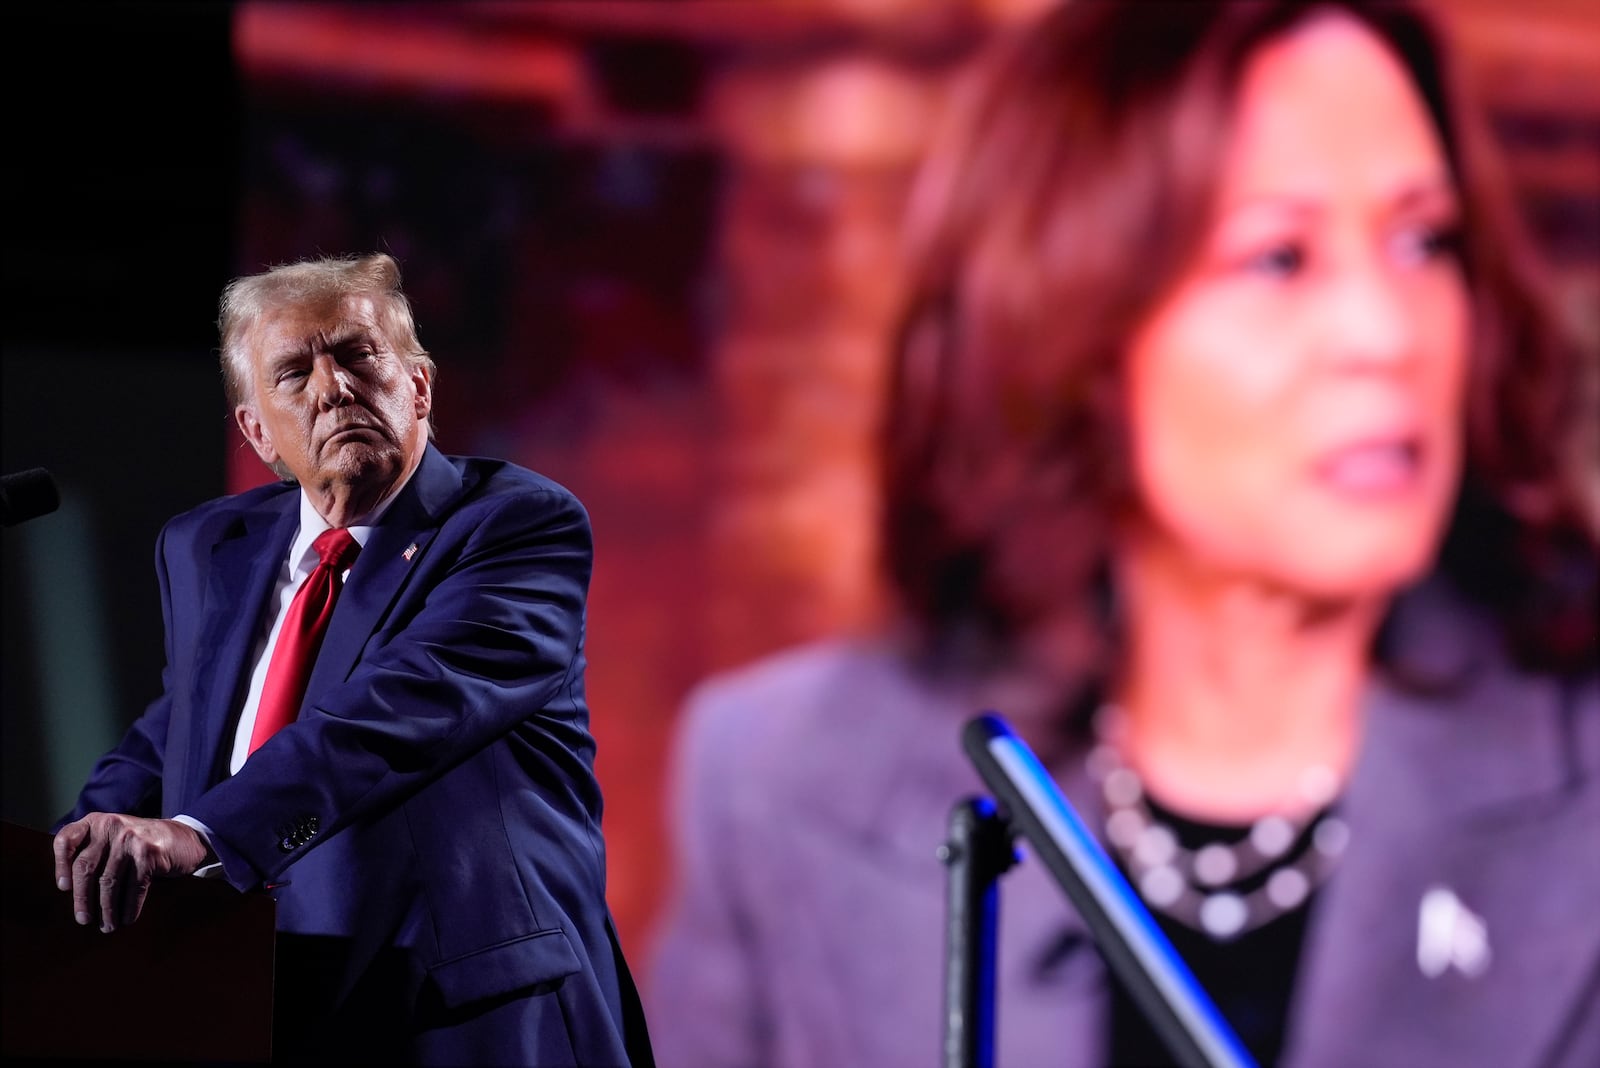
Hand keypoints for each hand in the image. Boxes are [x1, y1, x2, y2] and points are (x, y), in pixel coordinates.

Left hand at [52, 814, 213, 931]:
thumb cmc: (142, 844)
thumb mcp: (114, 838)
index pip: (66, 840)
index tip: (64, 889)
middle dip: (82, 899)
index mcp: (96, 822)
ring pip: (109, 882)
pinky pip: (133, 888)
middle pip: (85, 867)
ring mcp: (130, 839)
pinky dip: (129, 908)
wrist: (185, 838)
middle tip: (83, 920)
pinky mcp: (149, 854)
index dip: (60, 865)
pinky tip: (127, 919)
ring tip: (107, 926)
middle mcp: (111, 827)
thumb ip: (93, 851)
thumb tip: (71, 891)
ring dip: (107, 910)